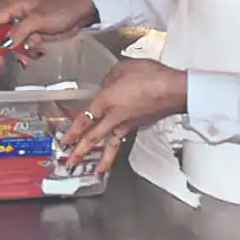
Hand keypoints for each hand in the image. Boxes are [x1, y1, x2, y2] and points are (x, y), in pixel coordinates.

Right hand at [0, 0, 97, 52]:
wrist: (81, 14)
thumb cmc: (58, 12)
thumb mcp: (36, 21)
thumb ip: (18, 32)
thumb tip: (3, 43)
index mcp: (17, 7)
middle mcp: (20, 16)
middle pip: (5, 34)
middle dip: (6, 48)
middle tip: (1, 64)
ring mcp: (30, 26)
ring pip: (17, 42)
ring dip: (20, 52)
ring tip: (27, 59)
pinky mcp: (38, 34)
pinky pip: (28, 45)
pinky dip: (30, 51)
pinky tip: (37, 54)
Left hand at [60, 60, 188, 173]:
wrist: (175, 89)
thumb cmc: (151, 76)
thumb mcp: (124, 68)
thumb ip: (110, 77)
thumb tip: (107, 85)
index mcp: (107, 100)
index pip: (85, 118)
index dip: (73, 130)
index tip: (64, 141)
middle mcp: (115, 115)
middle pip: (94, 137)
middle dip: (80, 151)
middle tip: (70, 163)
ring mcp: (128, 122)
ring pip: (110, 143)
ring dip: (101, 158)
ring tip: (96, 171)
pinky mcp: (139, 124)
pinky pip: (123, 138)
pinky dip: (117, 147)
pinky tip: (113, 149)